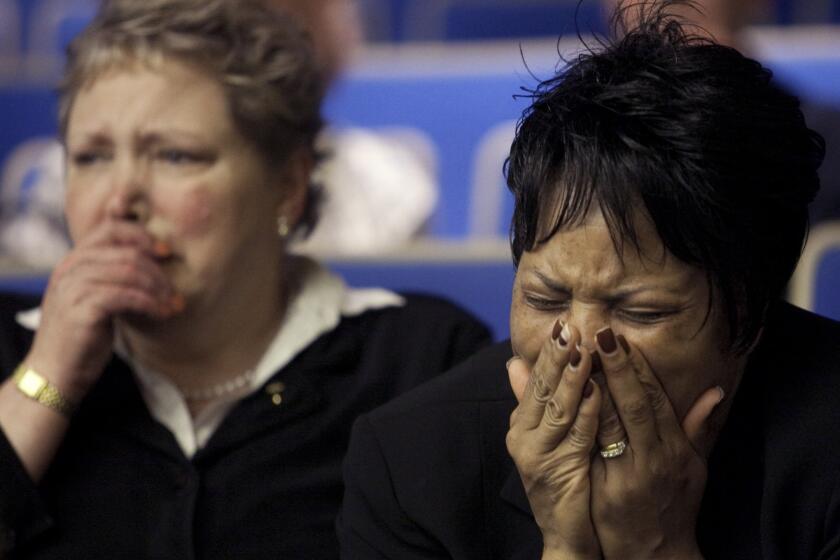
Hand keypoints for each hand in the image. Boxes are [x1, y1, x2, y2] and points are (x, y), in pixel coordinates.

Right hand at [25, 219, 179, 399]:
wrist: (55, 373)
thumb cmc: (83, 337)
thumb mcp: (96, 299)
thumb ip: (113, 277)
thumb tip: (155, 262)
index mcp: (73, 261)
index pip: (110, 229)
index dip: (142, 236)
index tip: (166, 252)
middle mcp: (69, 269)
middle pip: (127, 253)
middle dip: (158, 272)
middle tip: (175, 292)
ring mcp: (73, 288)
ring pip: (129, 273)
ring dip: (158, 289)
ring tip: (173, 304)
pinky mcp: (81, 310)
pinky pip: (126, 296)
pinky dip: (150, 303)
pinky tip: (162, 314)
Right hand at [507, 322, 602, 559]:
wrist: (566, 534)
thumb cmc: (562, 481)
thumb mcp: (546, 436)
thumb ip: (534, 400)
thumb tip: (513, 363)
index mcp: (522, 424)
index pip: (535, 379)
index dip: (548, 352)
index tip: (563, 322)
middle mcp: (522, 436)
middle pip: (541, 388)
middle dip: (556, 356)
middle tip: (570, 326)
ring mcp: (536, 455)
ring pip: (557, 408)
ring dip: (571, 378)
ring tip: (584, 351)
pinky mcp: (557, 471)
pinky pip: (574, 436)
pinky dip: (585, 412)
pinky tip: (595, 391)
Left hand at [589, 328, 721, 559]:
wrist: (655, 556)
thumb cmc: (675, 505)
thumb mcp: (695, 467)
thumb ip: (698, 427)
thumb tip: (716, 389)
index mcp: (675, 450)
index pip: (655, 399)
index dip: (638, 368)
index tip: (621, 338)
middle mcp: (653, 461)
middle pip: (633, 406)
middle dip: (615, 369)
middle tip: (598, 333)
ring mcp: (627, 477)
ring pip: (607, 426)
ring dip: (591, 390)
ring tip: (575, 357)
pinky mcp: (603, 492)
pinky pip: (587, 450)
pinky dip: (577, 423)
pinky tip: (564, 399)